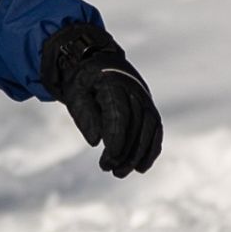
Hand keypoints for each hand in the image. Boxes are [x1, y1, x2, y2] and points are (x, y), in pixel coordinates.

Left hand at [40, 21, 160, 176]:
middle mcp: (134, 90)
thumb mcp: (74, 92)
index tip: (107, 161)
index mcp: (114, 83)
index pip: (120, 116)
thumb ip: (84, 115)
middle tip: (110, 171)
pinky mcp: (148, 106)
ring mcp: (144, 97)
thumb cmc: (82, 79)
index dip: (116, 140)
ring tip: (122, 172)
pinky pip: (155, 129)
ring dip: (139, 155)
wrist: (96, 58)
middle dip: (125, 152)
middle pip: (137, 125)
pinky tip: (142, 167)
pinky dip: (151, 149)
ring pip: (150, 129)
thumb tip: (96, 142)